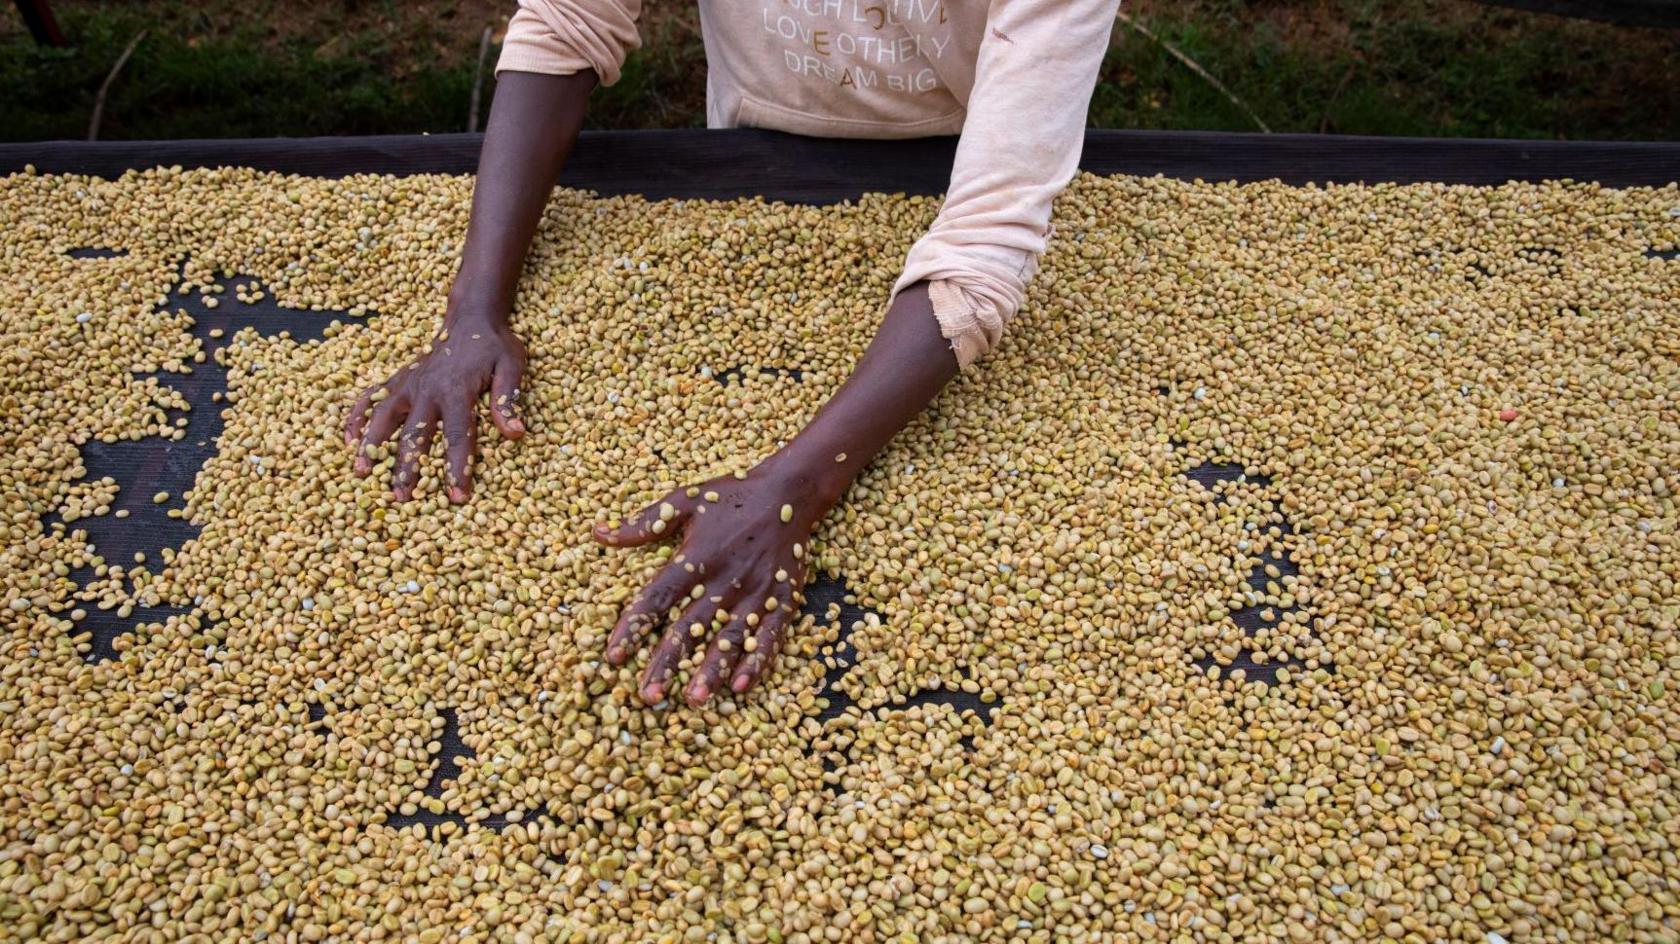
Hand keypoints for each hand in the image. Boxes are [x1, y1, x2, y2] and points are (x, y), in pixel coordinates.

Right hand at [345, 310, 525, 501]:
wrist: (470, 318)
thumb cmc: (494, 346)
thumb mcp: (511, 366)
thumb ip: (508, 399)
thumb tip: (515, 434)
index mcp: (457, 391)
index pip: (457, 436)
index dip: (457, 467)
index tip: (457, 496)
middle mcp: (427, 390)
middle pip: (414, 435)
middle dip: (408, 468)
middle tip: (402, 499)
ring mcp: (408, 384)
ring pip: (383, 418)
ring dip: (371, 446)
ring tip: (361, 473)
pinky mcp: (397, 380)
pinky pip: (370, 397)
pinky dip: (356, 416)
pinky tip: (348, 440)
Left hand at [593, 464, 830, 705]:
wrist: (790, 490)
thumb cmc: (732, 496)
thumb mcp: (685, 500)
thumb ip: (644, 524)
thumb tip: (598, 533)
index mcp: (696, 557)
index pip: (658, 597)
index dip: (634, 626)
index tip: (613, 654)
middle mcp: (724, 579)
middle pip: (689, 627)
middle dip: (667, 662)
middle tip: (649, 696)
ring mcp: (755, 592)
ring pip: (729, 637)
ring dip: (712, 670)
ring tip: (695, 698)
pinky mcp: (783, 598)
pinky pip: (770, 634)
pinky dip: (758, 660)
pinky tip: (743, 685)